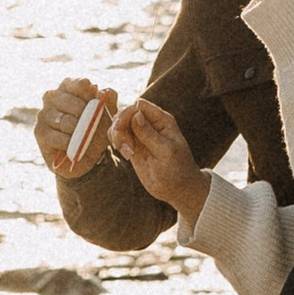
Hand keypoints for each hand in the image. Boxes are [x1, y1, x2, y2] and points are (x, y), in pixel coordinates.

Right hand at [35, 78, 116, 178]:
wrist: (86, 156)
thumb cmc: (95, 129)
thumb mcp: (108, 115)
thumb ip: (108, 100)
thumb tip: (101, 92)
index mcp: (68, 86)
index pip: (79, 84)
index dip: (90, 95)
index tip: (97, 104)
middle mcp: (52, 96)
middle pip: (70, 101)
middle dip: (85, 115)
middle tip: (93, 125)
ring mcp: (43, 113)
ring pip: (65, 121)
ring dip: (79, 132)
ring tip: (85, 138)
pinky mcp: (39, 132)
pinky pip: (60, 138)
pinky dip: (72, 144)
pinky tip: (76, 146)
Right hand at [111, 97, 206, 232]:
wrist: (177, 189)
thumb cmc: (177, 169)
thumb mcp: (165, 152)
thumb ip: (149, 134)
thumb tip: (135, 114)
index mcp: (162, 120)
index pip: (139, 105)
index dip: (127, 113)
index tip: (122, 128)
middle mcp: (150, 124)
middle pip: (125, 112)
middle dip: (120, 126)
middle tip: (125, 146)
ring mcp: (140, 134)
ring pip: (119, 123)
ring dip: (117, 135)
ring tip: (128, 152)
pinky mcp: (133, 145)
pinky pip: (118, 135)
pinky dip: (116, 142)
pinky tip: (126, 154)